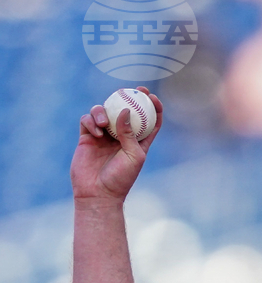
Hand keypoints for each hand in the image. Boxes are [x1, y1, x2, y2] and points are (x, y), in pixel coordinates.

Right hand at [70, 86, 162, 202]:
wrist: (98, 193)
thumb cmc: (121, 178)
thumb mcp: (133, 156)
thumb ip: (130, 133)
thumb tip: (126, 110)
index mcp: (139, 141)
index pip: (149, 120)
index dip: (153, 107)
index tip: (151, 95)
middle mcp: (121, 136)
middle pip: (126, 110)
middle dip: (128, 97)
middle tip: (129, 89)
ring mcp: (104, 136)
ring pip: (103, 111)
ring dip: (103, 111)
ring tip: (104, 124)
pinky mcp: (87, 137)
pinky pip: (87, 120)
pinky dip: (91, 121)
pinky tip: (95, 133)